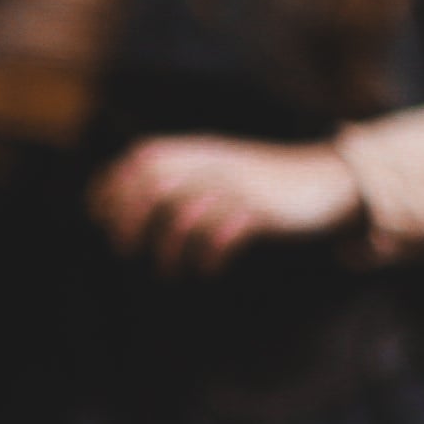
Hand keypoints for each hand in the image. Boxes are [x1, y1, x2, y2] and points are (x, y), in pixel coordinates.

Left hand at [90, 133, 366, 274]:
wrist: (326, 181)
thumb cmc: (263, 184)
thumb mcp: (218, 171)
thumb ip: (180, 178)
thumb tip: (127, 205)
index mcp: (198, 150)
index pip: (140, 158)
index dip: (112, 185)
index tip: (98, 216)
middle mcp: (213, 163)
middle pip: (152, 184)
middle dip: (128, 218)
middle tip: (124, 249)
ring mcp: (236, 185)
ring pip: (181, 214)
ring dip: (166, 249)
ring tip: (169, 272)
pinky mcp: (261, 211)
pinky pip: (220, 234)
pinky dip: (206, 256)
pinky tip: (207, 270)